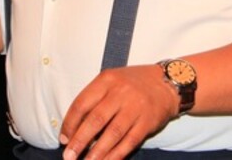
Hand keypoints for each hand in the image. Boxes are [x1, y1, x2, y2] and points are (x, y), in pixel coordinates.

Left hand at [59, 64, 178, 159]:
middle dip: (79, 141)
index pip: (82, 103)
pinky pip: (128, 142)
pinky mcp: (147, 122)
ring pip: (112, 134)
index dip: (70, 123)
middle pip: (95, 120)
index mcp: (107, 80)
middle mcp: (121, 93)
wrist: (167, 83)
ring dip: (96, 153)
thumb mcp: (111, 81)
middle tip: (68, 156)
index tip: (64, 138)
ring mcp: (135, 108)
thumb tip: (73, 128)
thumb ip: (93, 99)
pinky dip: (115, 155)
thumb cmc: (132, 84)